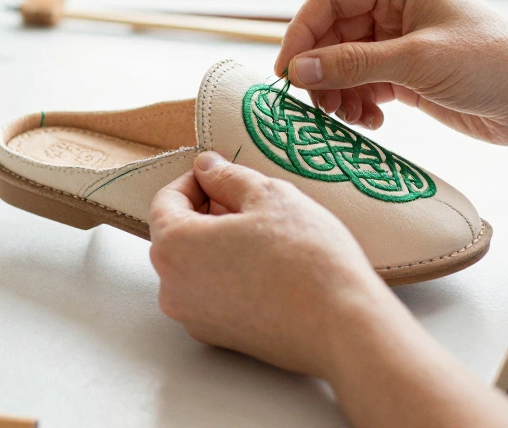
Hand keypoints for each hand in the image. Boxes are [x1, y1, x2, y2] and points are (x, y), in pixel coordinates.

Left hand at [148, 151, 405, 377]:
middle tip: (248, 201)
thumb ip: (228, 177)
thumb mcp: (269, 195)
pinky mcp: (218, 339)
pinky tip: (266, 266)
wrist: (341, 326)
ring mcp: (194, 318)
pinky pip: (212, 294)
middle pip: (176, 235)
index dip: (195, 180)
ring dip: (218, 243)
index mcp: (174, 246)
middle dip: (206, 211)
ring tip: (262, 233)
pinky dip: (228, 275)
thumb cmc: (306, 257)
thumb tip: (207, 167)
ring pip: (194, 266)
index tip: (223, 173)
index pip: (166, 201)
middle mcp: (172, 288)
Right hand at [275, 0, 507, 144]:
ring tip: (350, 118)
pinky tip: (372, 123)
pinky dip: (358, 104)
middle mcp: (396, 7)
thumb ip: (353, 64)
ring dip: (338, 92)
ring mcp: (400, 42)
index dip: (301, 33)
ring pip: (343, 64)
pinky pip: (363, 85)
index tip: (286, 72)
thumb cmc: (492, 64)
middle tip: (316, 107)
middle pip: (332, 35)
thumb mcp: (417, 62)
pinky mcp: (407, 74)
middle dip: (321, 70)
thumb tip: (297, 69)